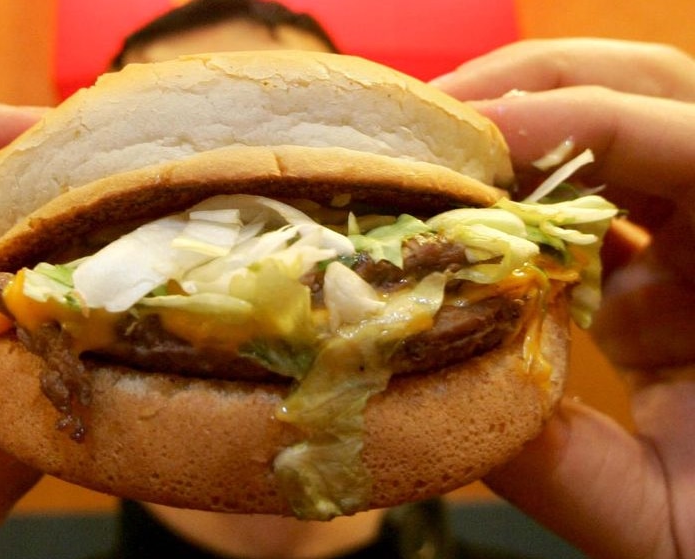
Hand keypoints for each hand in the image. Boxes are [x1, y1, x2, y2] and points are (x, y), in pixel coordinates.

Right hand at [434, 38, 694, 558]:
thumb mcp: (662, 520)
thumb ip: (561, 465)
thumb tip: (428, 401)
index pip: (694, 144)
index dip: (581, 121)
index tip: (473, 138)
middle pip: (654, 95)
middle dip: (539, 88)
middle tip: (435, 120)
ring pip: (623, 127)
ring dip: (525, 122)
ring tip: (437, 147)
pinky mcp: (657, 272)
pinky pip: (591, 197)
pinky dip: (522, 186)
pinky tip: (466, 206)